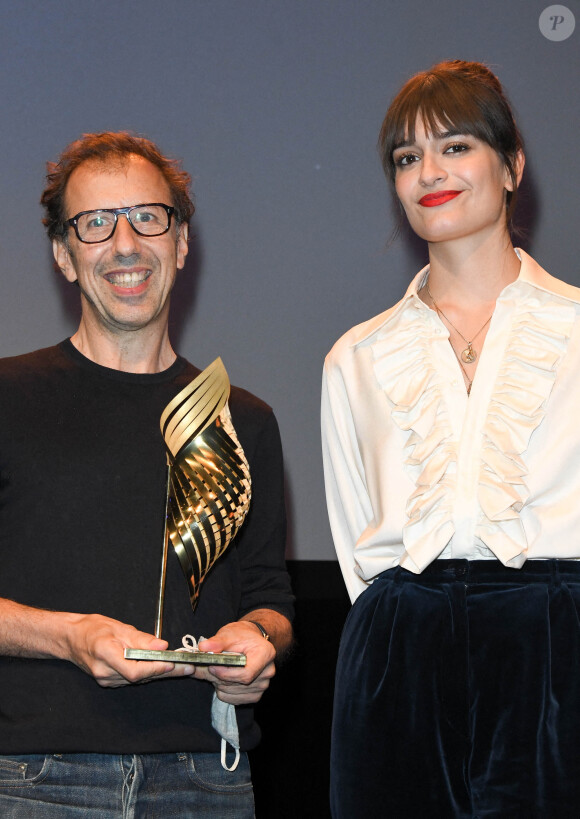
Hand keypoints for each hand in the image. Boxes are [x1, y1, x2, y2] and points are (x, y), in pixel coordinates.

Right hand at [65, 613, 194, 687]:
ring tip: (181, 666)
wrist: (70, 639)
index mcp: (105, 654)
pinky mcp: (108, 682)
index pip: (135, 669)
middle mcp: (105, 672)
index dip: (155, 668)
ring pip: (138, 679)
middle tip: (188, 667)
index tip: (173, 663)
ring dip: (159, 673)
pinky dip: (147, 673)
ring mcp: (105, 680)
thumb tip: (162, 647)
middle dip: (166, 672)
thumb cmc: (92, 628)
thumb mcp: (118, 627)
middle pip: (140, 677)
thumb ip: (141, 639)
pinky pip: (132, 679)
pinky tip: (161, 668)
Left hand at [193, 621, 275, 704]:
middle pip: (238, 684)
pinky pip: (232, 699)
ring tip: (217, 669)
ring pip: (232, 692)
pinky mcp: (255, 695)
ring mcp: (262, 685)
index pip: (246, 674)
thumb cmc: (241, 636)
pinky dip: (223, 690)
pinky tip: (223, 677)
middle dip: (218, 677)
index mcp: (265, 654)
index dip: (226, 673)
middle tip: (207, 666)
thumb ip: (216, 642)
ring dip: (218, 683)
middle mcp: (267, 672)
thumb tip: (203, 648)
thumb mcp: (229, 634)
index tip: (212, 666)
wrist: (249, 641)